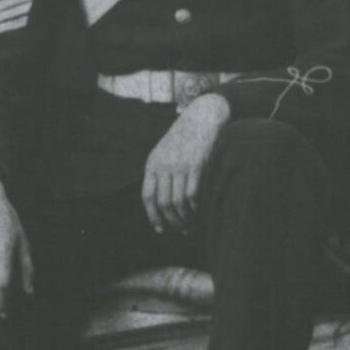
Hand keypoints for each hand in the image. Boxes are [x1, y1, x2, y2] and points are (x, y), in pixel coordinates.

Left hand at [141, 94, 229, 235]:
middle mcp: (164, 165)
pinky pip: (193, 194)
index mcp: (152, 163)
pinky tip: (199, 213)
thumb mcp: (164, 153)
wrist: (201, 118)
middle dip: (172, 221)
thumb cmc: (183, 140)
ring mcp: (180, 165)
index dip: (153, 216)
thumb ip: (159, 174)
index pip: (148, 196)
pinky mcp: (197, 165)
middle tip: (182, 231)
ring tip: (192, 226)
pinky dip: (195, 208)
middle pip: (164, 203)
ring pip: (178, 202)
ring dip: (185, 218)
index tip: (161, 230)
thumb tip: (160, 205)